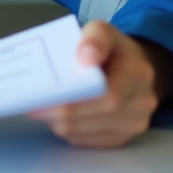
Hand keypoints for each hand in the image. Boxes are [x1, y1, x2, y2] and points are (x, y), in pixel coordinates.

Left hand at [27, 20, 172, 147]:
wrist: (135, 68)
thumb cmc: (113, 50)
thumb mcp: (103, 31)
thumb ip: (95, 38)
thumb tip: (84, 58)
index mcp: (138, 74)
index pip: (108, 96)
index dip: (75, 102)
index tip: (46, 95)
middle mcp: (141, 103)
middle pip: (94, 118)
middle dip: (59, 113)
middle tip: (32, 106)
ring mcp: (134, 124)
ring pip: (85, 133)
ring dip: (59, 123)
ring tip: (42, 108)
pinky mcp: (122, 138)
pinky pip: (86, 141)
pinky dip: (68, 130)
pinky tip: (57, 116)